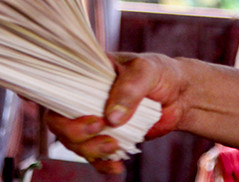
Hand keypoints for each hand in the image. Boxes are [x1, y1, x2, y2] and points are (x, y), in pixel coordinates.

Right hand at [45, 52, 187, 173]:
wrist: (181, 95)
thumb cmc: (160, 73)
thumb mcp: (145, 71)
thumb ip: (128, 90)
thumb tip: (111, 118)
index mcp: (87, 74)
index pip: (57, 89)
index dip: (57, 106)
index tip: (85, 117)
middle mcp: (84, 97)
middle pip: (59, 121)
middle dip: (75, 133)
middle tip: (100, 129)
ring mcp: (94, 118)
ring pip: (74, 141)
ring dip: (90, 149)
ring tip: (115, 147)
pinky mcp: (107, 136)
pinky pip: (94, 156)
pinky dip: (102, 164)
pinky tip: (117, 166)